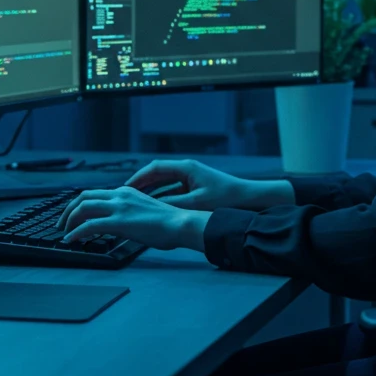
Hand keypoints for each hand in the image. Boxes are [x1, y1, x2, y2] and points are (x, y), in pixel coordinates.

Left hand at [57, 186, 209, 251]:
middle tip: (62, 223)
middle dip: (68, 210)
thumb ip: (129, 213)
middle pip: (84, 197)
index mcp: (126, 192)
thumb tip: (119, 224)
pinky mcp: (119, 221)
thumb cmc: (169, 222)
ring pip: (83, 208)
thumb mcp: (145, 211)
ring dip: (69, 220)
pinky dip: (76, 232)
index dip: (80, 204)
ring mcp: (119, 207)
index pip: (96, 194)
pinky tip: (71, 240)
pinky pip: (89, 225)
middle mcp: (120, 195)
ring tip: (63, 232)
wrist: (180, 223)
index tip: (74, 216)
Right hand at [124, 158, 254, 211]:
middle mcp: (187, 169)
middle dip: (142, 184)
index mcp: (186, 168)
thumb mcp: (197, 203)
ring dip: (152, 191)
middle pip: (158, 174)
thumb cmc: (226, 197)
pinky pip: (174, 190)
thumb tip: (153, 207)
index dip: (139, 177)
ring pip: (165, 183)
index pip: (155, 168)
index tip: (126, 187)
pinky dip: (164, 197)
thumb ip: (174, 204)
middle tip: (126, 194)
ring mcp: (192, 178)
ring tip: (137, 202)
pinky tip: (157, 207)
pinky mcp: (196, 187)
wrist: (248, 198)